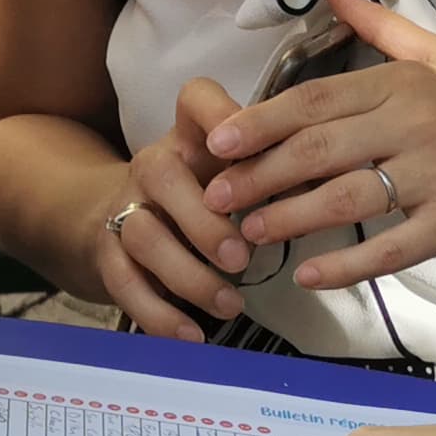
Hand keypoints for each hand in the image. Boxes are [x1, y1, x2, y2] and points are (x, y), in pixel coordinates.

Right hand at [89, 80, 254, 340]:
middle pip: (160, 174)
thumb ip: (275, 174)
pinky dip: (159, 314)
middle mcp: (151, 165)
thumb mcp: (232, 173)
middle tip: (243, 257)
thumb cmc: (199, 191)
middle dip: (203, 219)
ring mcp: (124, 209)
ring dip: (189, 275)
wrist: (116, 215)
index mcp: (190, 137)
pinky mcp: (108, 255)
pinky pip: (124, 284)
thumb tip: (328, 185)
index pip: (196, 100)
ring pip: (143, 234)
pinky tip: (193, 335)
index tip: (235, 147)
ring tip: (231, 304)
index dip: (217, 115)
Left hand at [199, 0, 435, 288]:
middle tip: (217, 196)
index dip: (262, 122)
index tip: (218, 142)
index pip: (317, 101)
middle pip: (319, 150)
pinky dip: (347, 265)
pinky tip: (310, 274)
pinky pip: (391, 248)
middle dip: (260, 174)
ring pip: (346, 199)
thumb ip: (382, 27)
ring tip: (249, 232)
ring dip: (291, 218)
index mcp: (406, 82)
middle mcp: (417, 124)